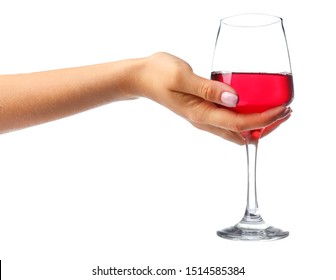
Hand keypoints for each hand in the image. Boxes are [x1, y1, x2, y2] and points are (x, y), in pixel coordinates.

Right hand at [138, 53, 290, 144]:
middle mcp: (204, 120)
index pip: (239, 124)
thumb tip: (235, 99)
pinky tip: (253, 103)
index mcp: (200, 114)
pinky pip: (229, 119)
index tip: (282, 110)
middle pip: (241, 133)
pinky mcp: (204, 110)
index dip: (263, 119)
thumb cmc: (159, 75)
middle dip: (266, 126)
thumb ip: (208, 88)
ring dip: (258, 123)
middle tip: (285, 111)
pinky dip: (246, 116)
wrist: (142, 78)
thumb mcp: (182, 77)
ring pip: (236, 129)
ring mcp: (204, 117)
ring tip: (275, 109)